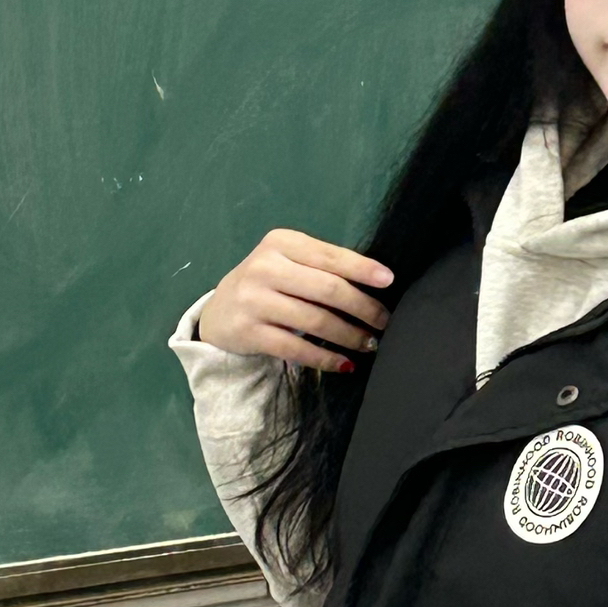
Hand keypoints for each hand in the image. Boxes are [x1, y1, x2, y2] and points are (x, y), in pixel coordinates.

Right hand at [197, 229, 392, 371]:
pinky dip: (325, 358)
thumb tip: (375, 285)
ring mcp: (254, 301)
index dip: (362, 269)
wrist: (218, 313)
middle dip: (363, 307)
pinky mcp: (249, 332)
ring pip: (316, 321)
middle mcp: (265, 267)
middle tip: (384, 321)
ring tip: (370, 344)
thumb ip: (322, 267)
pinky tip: (344, 363)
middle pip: (328, 289)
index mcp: (281, 243)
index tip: (389, 281)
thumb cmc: (267, 284)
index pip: (330, 256)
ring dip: (349, 336)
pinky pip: (296, 348)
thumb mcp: (288, 263)